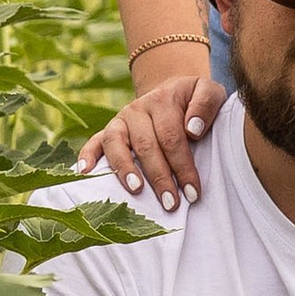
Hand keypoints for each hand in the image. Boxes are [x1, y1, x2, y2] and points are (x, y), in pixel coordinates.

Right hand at [75, 62, 227, 210]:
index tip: (193, 192)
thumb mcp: (209, 92)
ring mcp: (120, 120)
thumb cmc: (195, 100)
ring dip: (124, 169)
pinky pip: (94, 142)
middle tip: (171, 203)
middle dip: (159, 177)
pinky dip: (87, 155)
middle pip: (146, 145)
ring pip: (116, 144)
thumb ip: (206, 105)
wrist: (174, 93)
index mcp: (163, 99)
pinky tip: (85, 172)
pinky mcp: (109, 130)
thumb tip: (192, 129)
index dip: (183, 166)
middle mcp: (137, 108)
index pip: (171, 137)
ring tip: (136, 190)